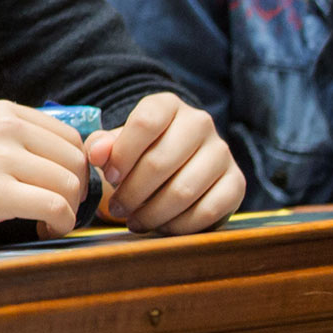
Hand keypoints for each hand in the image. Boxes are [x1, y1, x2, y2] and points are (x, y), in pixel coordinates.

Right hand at [0, 102, 89, 246]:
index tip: (60, 189)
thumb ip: (15, 141)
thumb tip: (65, 163)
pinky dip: (59, 224)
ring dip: (68, 210)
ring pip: (69, 185)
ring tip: (46, 222)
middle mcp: (5, 128)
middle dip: (75, 190)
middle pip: (75, 160)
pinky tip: (43, 231)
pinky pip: (54, 207)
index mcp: (3, 112)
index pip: (69, 136)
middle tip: (57, 210)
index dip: (74, 167)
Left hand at [90, 93, 243, 234]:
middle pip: (161, 161)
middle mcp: (200, 123)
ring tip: (134, 221)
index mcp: (168, 105)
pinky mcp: (236, 182)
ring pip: (184, 190)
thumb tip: (96, 154)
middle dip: (132, 192)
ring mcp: (222, 152)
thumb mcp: (116, 144)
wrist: (178, 166)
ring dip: (153, 213)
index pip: (146, 122)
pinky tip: (162, 227)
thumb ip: (101, 146)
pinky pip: (209, 210)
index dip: (123, 154)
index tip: (109, 178)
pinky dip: (180, 225)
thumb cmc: (139, 154)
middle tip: (117, 209)